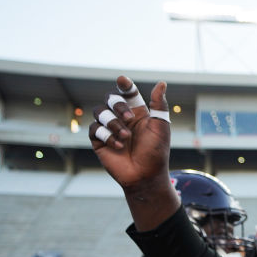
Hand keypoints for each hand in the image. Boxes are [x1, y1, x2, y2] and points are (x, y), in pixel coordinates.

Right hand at [89, 76, 171, 191]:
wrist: (146, 176)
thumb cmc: (156, 152)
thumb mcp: (161, 127)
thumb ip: (159, 105)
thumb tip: (161, 83)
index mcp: (137, 112)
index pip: (128, 93)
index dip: (124, 85)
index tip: (122, 80)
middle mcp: (122, 118)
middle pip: (110, 98)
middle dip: (118, 105)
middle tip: (129, 118)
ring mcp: (109, 129)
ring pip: (99, 112)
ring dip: (113, 123)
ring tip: (126, 137)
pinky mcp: (99, 141)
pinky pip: (95, 129)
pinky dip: (107, 136)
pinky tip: (119, 147)